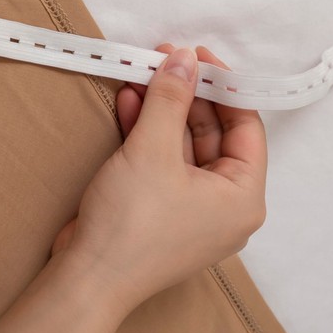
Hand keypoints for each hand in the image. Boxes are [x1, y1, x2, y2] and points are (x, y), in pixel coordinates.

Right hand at [51, 45, 266, 317]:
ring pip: (182, 142)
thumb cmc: (132, 221)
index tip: (196, 56)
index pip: (245, 127)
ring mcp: (189, 206)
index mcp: (242, 196)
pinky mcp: (159, 207)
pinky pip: (161, 158)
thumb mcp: (153, 149)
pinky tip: (130, 102)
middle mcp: (222, 203)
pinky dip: (147, 130)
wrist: (86, 276)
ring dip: (161, 108)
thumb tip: (184, 58)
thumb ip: (171, 98)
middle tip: (163, 59)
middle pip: (212, 132)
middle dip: (185, 94)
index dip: (222, 86)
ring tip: (140, 73)